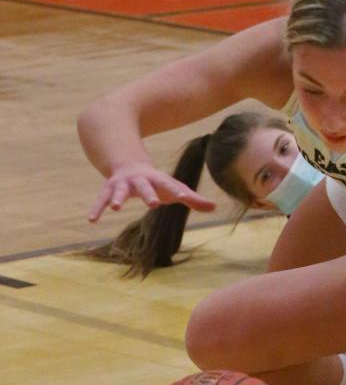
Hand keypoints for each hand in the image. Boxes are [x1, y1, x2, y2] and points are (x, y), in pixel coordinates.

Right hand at [88, 163, 216, 221]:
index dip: (179, 190)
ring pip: (119, 191)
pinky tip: (91, 220)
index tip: (186, 195)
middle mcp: (140, 180)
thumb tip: (215, 208)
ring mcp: (123, 184)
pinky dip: (96, 208)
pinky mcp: (109, 189)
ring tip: (115, 208)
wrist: (128, 164)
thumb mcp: (174, 188)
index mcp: (159, 180)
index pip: (171, 186)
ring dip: (117, 198)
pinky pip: (100, 199)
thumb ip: (193, 199)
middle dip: (149, 194)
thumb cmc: (157, 182)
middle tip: (154, 204)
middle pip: (145, 187)